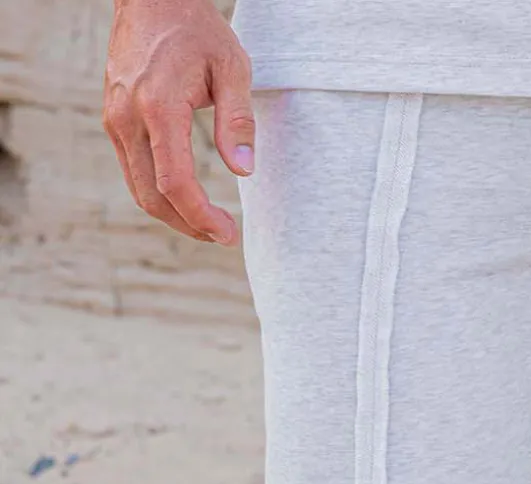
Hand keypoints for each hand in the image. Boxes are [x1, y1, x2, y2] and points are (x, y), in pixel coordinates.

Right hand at [104, 0, 253, 244]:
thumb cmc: (196, 29)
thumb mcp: (232, 66)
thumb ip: (238, 119)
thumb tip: (244, 171)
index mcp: (158, 106)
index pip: (175, 182)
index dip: (200, 217)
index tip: (227, 233)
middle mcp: (128, 117)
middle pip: (152, 196)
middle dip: (188, 225)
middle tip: (223, 235)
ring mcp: (116, 119)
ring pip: (139, 188)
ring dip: (173, 214)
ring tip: (208, 223)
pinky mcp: (114, 119)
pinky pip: (133, 170)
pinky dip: (159, 193)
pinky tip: (187, 198)